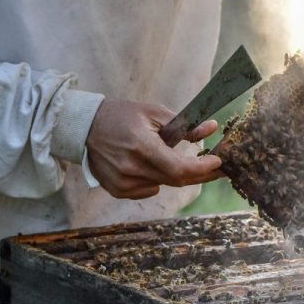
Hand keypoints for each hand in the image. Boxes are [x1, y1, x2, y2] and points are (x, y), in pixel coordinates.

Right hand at [86, 99, 222, 199]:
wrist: (85, 127)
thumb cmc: (122, 115)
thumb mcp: (154, 113)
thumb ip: (184, 125)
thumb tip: (212, 128)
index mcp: (141, 147)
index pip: (180, 168)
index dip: (202, 168)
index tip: (218, 161)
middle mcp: (131, 169)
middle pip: (176, 180)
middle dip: (199, 174)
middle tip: (214, 166)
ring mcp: (123, 183)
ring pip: (163, 185)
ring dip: (172, 173)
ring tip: (163, 154)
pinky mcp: (117, 190)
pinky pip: (148, 190)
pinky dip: (155, 179)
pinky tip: (146, 164)